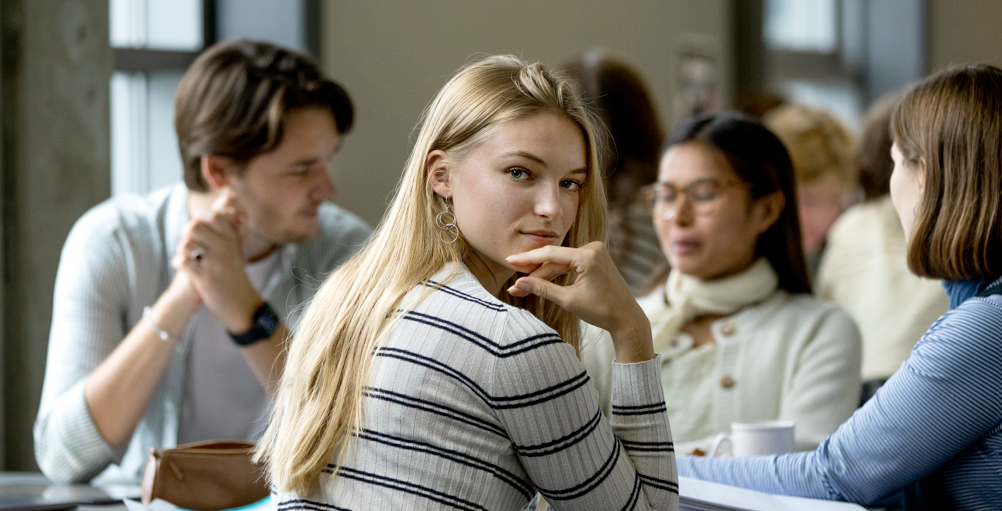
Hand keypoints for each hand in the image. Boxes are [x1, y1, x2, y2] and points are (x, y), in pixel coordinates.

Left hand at [172, 190, 262, 332]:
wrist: (241, 304)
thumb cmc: (235, 275)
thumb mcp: (236, 249)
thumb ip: (229, 227)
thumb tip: (228, 198)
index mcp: (232, 239)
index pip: (213, 215)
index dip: (201, 218)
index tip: (200, 228)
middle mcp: (225, 248)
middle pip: (194, 226)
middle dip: (186, 234)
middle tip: (189, 244)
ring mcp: (215, 263)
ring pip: (186, 243)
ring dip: (181, 249)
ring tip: (186, 256)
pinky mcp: (205, 278)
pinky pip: (183, 262)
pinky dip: (179, 263)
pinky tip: (183, 266)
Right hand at [505, 242, 653, 362]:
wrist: (626, 317)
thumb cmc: (601, 311)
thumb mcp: (568, 300)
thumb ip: (543, 289)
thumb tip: (519, 284)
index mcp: (588, 256)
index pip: (550, 254)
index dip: (527, 259)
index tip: (509, 261)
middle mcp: (593, 248)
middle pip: (555, 259)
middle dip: (534, 273)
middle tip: (515, 285)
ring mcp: (595, 252)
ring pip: (561, 262)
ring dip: (544, 274)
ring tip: (523, 286)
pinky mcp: (595, 258)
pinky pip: (570, 264)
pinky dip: (557, 274)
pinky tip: (541, 281)